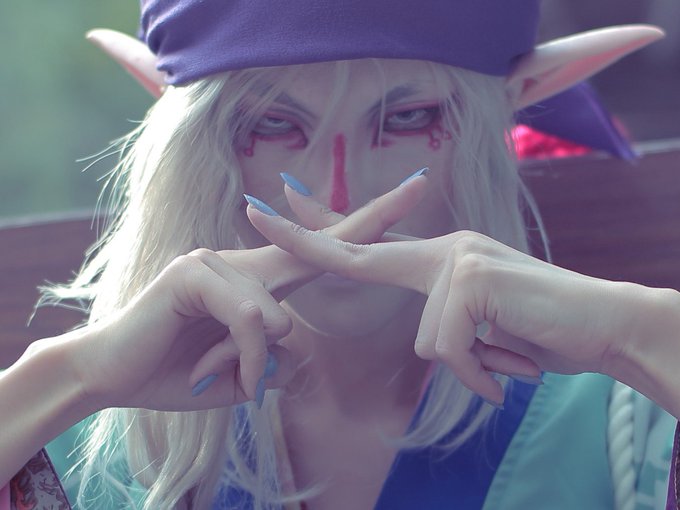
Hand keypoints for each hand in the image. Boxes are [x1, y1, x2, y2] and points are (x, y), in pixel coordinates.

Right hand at [67, 174, 427, 411]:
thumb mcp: (243, 370)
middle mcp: (242, 260)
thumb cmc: (179, 372)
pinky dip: (247, 357)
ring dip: (260, 361)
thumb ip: (273, 354)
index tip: (406, 202)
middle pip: (314, 246)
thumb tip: (291, 342)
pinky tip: (226, 374)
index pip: (319, 252)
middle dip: (369, 222)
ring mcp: (215, 260)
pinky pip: (249, 318)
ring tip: (233, 380)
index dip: (362, 228)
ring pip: (276, 310)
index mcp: (258, 282)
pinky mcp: (192, 273)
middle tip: (419, 186)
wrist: (113, 378)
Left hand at [246, 204, 659, 403]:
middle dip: (306, 237)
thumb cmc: (539, 329)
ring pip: (430, 344)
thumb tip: (431, 344)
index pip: (371, 241)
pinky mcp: (472, 280)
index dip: (324, 226)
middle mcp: (444, 249)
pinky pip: (452, 352)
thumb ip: (448, 323)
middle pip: (363, 253)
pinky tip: (512, 364)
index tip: (279, 204)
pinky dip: (484, 375)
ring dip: (473, 368)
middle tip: (255, 209)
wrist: (602, 325)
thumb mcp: (483, 326)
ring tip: (508, 357)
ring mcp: (458, 259)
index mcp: (440, 258)